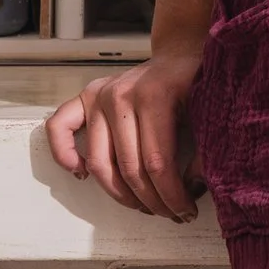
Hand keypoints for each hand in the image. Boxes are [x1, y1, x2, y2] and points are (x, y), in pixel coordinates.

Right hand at [45, 49, 205, 223]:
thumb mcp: (209, 111)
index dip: (172, 196)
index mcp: (154, 97)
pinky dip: (63, 154)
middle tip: (170, 214)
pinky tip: (82, 173)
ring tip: (143, 205)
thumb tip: (194, 188)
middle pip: (129, 169)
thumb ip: (205, 149)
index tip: (186, 212)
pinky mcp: (85, 97)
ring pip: (99, 163)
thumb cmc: (194, 83)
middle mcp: (121, 96)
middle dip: (151, 201)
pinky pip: (59, 128)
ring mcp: (99, 96)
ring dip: (120, 194)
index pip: (157, 164)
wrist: (179, 54)